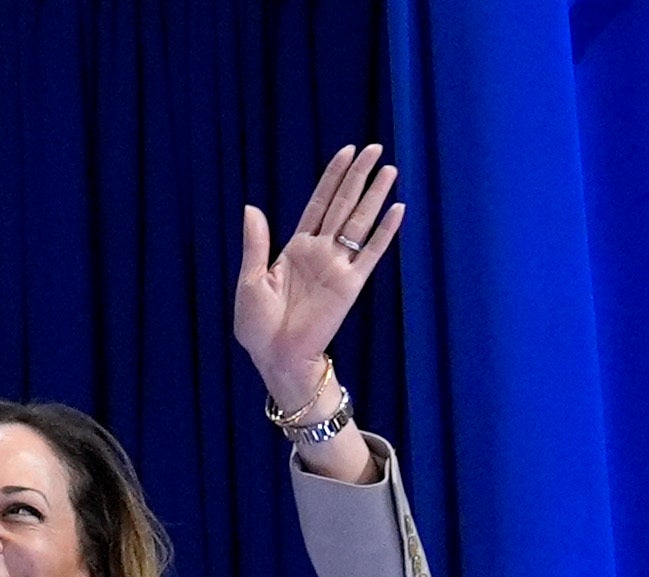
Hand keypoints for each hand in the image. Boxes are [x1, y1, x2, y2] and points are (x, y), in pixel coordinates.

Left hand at [235, 144, 404, 407]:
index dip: (332, 178)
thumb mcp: (250, 280)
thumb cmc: (257, 324)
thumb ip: (256, 243)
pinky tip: (398, 209)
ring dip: (375, 196)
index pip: (318, 204)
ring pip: (360, 222)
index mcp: (295, 248)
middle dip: (358, 176)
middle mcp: (320, 252)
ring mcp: (338, 266)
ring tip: (389, 169)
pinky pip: (372, 253)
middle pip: (343, 205)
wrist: (275, 356)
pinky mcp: (351, 284)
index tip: (346, 152)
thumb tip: (251, 207)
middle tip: (375, 148)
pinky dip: (385, 231)